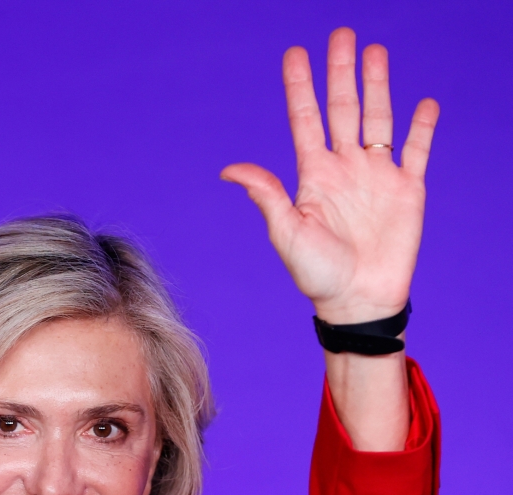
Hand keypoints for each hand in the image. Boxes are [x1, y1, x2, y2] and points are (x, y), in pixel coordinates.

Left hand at [221, 27, 439, 324]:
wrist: (358, 301)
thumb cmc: (317, 273)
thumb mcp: (286, 230)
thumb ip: (266, 194)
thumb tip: (228, 169)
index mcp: (313, 175)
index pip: (306, 119)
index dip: (301, 86)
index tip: (295, 53)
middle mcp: (344, 168)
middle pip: (343, 108)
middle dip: (341, 72)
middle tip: (341, 34)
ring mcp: (376, 176)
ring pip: (378, 119)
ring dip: (378, 86)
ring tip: (375, 51)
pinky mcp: (408, 190)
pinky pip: (417, 150)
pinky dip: (422, 127)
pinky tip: (424, 103)